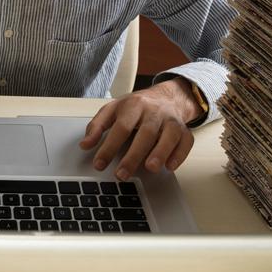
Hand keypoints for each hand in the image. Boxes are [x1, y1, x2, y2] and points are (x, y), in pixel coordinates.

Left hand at [79, 78, 201, 177]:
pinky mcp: (184, 130)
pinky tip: (170, 166)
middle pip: (145, 133)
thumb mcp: (113, 110)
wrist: (165, 96)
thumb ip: (97, 126)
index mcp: (133, 105)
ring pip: (168, 135)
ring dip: (160, 153)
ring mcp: (170, 120)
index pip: (120, 127)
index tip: (99, 164)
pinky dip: (179, 154)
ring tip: (149, 168)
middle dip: (133, 155)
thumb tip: (85, 145)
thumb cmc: (136, 106)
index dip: (109, 147)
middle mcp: (153, 111)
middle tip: (122, 174)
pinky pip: (186, 142)